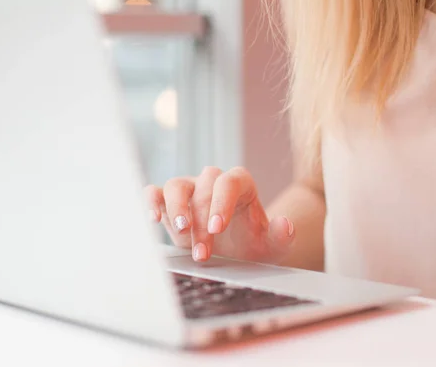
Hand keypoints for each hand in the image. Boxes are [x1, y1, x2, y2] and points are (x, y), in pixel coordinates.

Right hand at [144, 166, 294, 262]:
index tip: (217, 228)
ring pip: (176, 185)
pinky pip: (154, 192)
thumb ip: (280, 235)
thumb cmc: (252, 245)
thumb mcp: (271, 245)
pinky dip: (150, 202)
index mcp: (240, 185)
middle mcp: (212, 182)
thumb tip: (285, 225)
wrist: (234, 253)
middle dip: (202, 220)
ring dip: (176, 209)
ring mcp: (189, 189)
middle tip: (203, 252)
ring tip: (180, 232)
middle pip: (203, 188)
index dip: (221, 202)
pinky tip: (153, 220)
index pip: (229, 182)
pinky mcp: (167, 201)